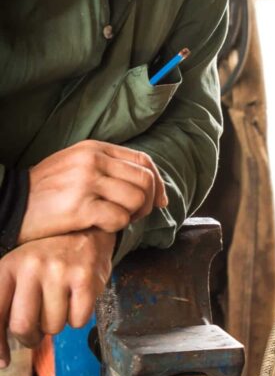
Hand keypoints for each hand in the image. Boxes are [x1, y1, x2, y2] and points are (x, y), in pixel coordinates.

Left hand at [0, 229, 114, 366]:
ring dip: (57, 325)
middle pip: (22, 326)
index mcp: (8, 267)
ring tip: (60, 306)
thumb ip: (6, 309)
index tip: (2, 361)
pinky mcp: (85, 279)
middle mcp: (30, 267)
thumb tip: (1, 360)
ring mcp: (59, 272)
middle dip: (31, 338)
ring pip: (53, 326)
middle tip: (37, 333)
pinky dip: (78, 318)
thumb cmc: (47, 262)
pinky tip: (77, 301)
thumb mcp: (18, 274)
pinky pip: (78, 320)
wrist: (85, 234)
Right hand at [19, 140, 167, 243]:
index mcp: (94, 149)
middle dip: (147, 203)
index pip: (144, 161)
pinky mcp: (80, 206)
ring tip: (113, 219)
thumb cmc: (48, 192)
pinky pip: (119, 218)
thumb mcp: (77, 167)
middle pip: (146, 181)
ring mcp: (86, 182)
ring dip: (132, 216)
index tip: (159, 201)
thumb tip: (155, 191)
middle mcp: (92, 160)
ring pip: (137, 199)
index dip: (158, 183)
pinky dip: (116, 227)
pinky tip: (99, 226)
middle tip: (132, 216)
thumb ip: (111, 170)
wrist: (10, 206)